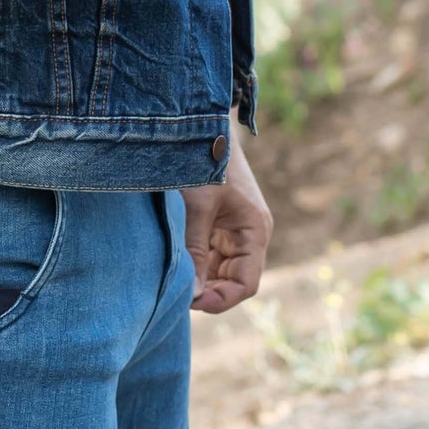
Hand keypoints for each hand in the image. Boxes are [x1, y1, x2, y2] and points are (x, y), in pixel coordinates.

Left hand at [181, 136, 271, 314]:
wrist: (199, 126)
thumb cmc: (203, 162)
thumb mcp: (197, 209)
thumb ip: (195, 251)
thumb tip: (193, 294)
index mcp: (255, 231)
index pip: (246, 285)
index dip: (220, 300)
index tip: (190, 302)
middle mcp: (249, 235)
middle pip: (232, 282)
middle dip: (208, 292)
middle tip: (176, 293)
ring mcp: (233, 232)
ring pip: (219, 273)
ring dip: (199, 279)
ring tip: (173, 279)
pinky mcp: (217, 227)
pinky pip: (208, 258)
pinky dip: (193, 265)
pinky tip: (174, 264)